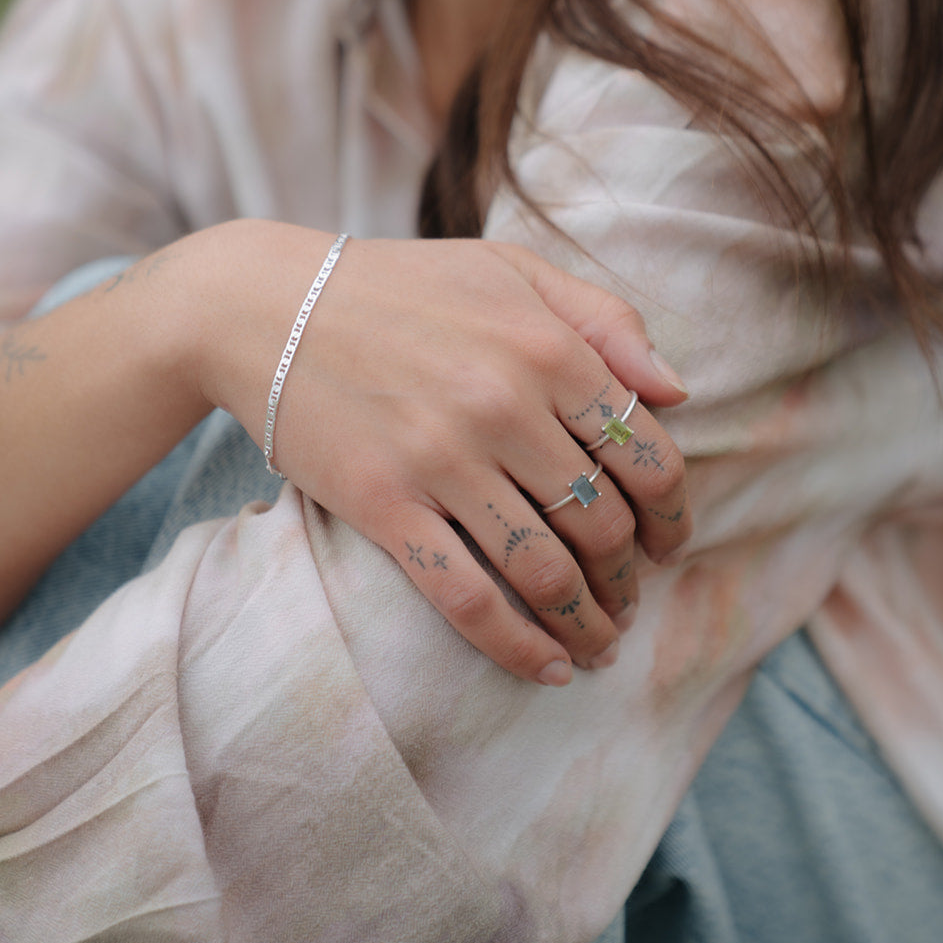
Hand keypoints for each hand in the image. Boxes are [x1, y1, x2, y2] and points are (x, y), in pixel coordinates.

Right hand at [185, 220, 691, 684]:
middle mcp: (504, 407)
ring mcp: (442, 461)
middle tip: (630, 599)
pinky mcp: (384, 505)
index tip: (669, 546)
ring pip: (546, 572)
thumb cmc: (402, 286)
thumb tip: (678, 392)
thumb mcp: (513, 271)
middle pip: (603, 524)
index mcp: (548, 348)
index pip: (648, 456)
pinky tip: (549, 670)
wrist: (265, 305)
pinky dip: (518, 647)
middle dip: (630, 579)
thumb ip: (605, 319)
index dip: (673, 516)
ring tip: (601, 642)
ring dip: (588, 624)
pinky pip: (467, 598)